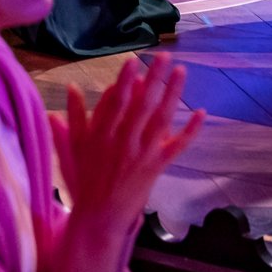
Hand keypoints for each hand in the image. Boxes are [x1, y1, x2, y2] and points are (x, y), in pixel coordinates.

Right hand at [50, 54, 204, 229]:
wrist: (99, 216)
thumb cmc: (85, 178)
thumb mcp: (74, 145)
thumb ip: (74, 116)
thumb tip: (71, 87)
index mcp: (101, 133)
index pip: (116, 100)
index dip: (125, 79)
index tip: (134, 60)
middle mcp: (123, 140)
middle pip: (141, 103)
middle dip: (153, 77)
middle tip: (163, 56)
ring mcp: (141, 153)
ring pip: (160, 118)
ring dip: (172, 94)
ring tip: (181, 71)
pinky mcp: (155, 166)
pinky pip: (176, 146)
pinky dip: (189, 130)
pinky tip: (200, 112)